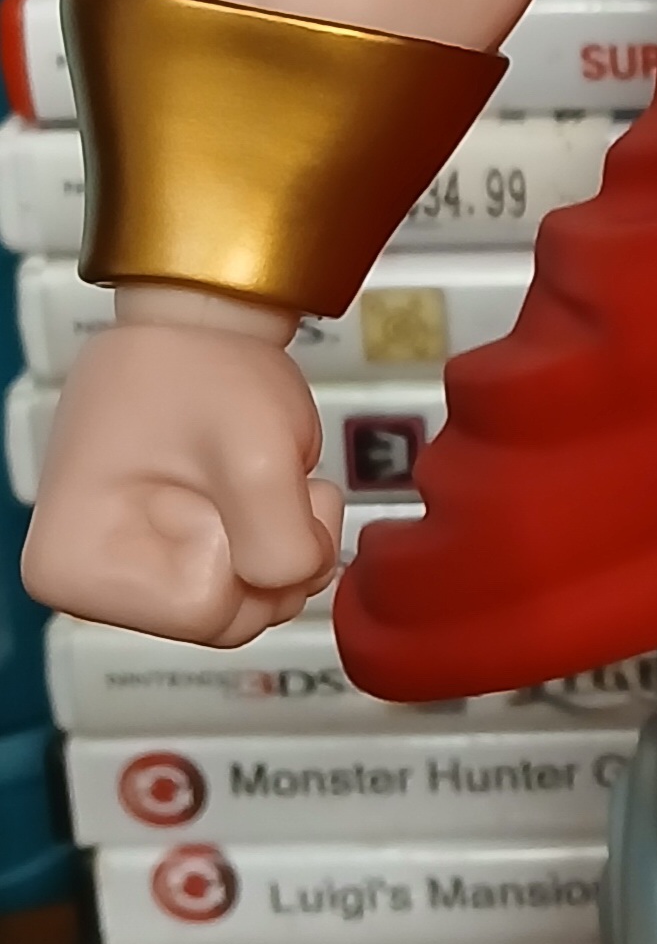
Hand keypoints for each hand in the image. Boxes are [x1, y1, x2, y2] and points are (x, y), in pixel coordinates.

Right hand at [24, 323, 342, 646]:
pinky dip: (277, 538)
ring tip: (271, 475)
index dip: (251, 552)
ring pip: (244, 604)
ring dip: (284, 542)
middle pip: (226, 620)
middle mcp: (89, 585)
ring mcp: (128, 574)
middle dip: (277, 553)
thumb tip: (294, 583)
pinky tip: (266, 487)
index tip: (235, 487)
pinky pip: (244, 581)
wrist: (197, 323)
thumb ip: (284, 545)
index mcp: (75, 567)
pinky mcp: (162, 558)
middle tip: (276, 481)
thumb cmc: (202, 370)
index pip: (204, 615)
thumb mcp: (259, 456)